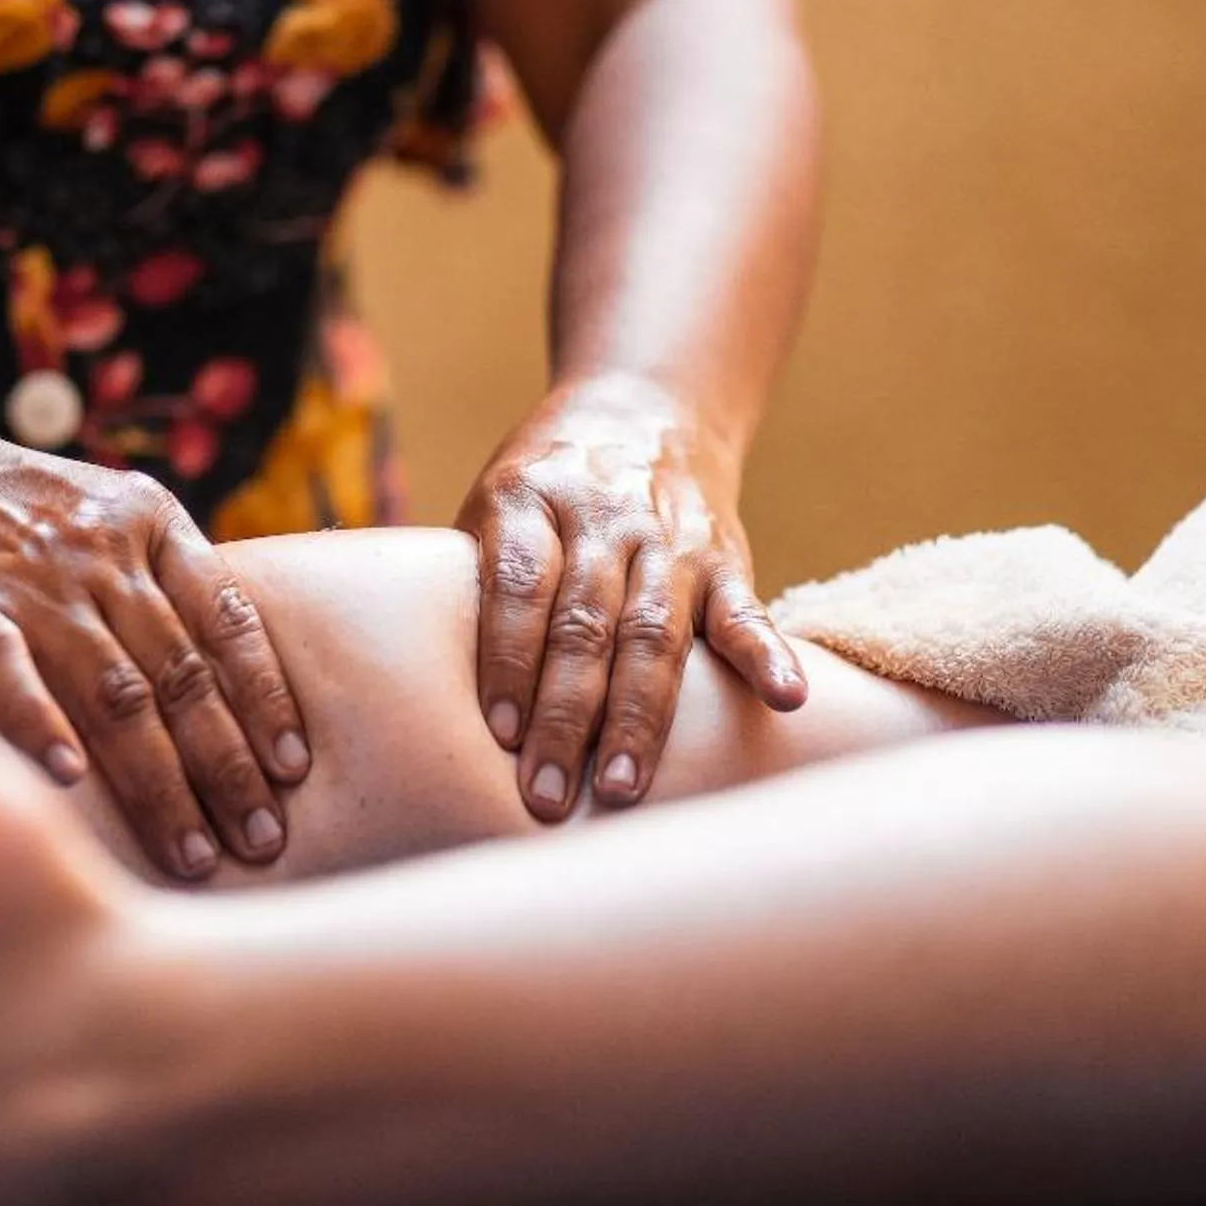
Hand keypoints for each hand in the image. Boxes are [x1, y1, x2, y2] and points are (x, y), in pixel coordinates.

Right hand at [0, 416, 310, 884]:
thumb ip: (154, 583)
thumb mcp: (95, 515)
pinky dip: (40, 724)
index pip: (229, 620)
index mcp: (149, 522)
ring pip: (114, 690)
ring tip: (191, 853)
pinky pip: (6, 670)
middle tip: (262, 843)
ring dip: (159, 781)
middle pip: (181, 673)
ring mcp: (28, 578)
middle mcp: (99, 550)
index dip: (266, 698)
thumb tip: (223, 683)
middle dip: (228, 767)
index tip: (295, 769)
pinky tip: (70, 781)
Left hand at [458, 374, 806, 819]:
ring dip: (637, 716)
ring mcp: (668, 539)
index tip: (497, 736)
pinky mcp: (724, 557)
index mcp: (528, 500)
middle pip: (585, 623)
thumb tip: (420, 699)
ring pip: (654, 633)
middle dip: (564, 715)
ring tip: (618, 787)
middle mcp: (602, 516)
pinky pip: (746, 610)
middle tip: (545, 794)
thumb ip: (470, 584)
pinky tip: (785, 700)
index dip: (509, 661)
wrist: (643, 411)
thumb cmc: (543, 494)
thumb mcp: (494, 507)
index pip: (520, 586)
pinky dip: (768, 656)